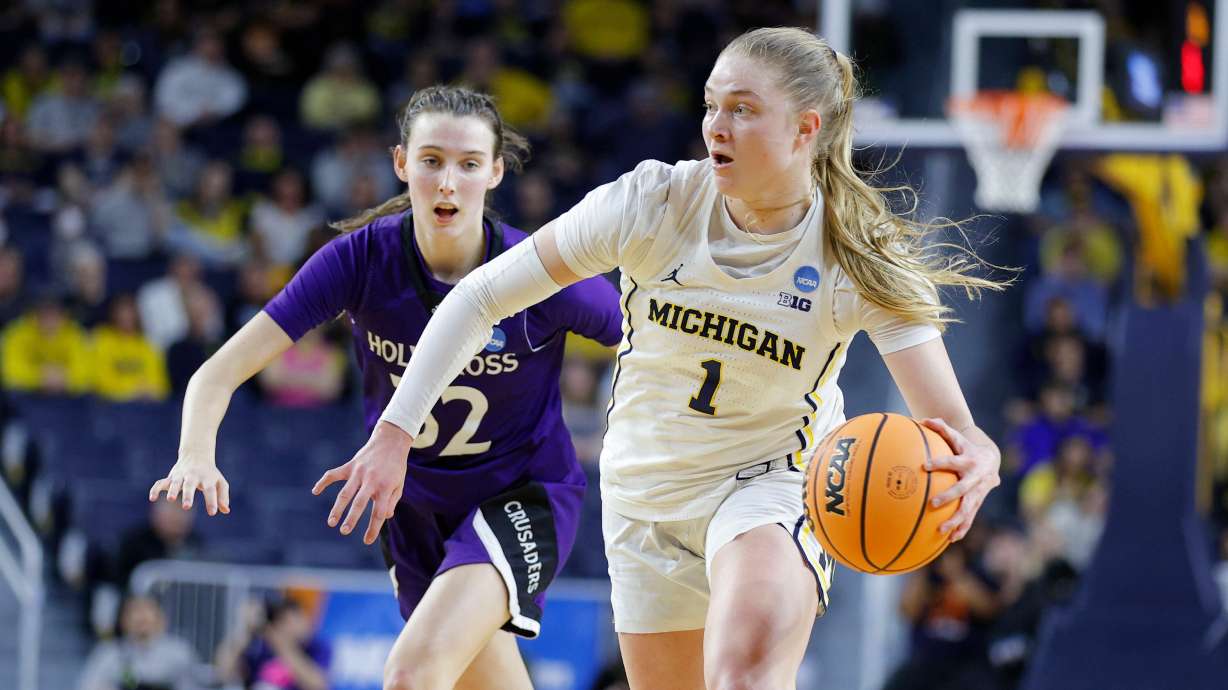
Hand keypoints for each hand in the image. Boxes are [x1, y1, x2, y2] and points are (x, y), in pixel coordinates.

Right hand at [149, 459, 230, 514]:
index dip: (212, 501)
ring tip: (171, 500)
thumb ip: (222, 496)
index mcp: (207, 479)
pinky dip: (155, 489)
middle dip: (188, 495)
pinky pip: (160, 483)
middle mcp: (193, 476)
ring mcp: (181, 476)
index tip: (212, 513)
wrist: (196, 455)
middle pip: (190, 485)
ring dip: (172, 490)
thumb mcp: (220, 483)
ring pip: (175, 482)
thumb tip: (226, 511)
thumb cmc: (210, 474)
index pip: (210, 490)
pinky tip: (152, 498)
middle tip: (187, 507)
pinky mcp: (171, 478)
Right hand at [312, 422, 411, 544]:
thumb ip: (391, 501)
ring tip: (331, 522)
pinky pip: (334, 474)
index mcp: (385, 487)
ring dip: (337, 508)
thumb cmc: (396, 467)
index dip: (373, 528)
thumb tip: (384, 516)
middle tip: (344, 531)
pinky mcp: (350, 465)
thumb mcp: (399, 484)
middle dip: (351, 518)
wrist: (390, 441)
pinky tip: (315, 491)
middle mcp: (371, 480)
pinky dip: (323, 482)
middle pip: (360, 503)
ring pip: (345, 492)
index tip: (366, 541)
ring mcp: (359, 472)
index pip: (379, 512)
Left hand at [921, 417, 1000, 541]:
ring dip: (956, 520)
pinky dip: (962, 528)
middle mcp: (975, 478)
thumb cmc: (965, 447)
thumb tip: (922, 420)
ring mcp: (978, 492)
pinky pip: (971, 518)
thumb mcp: (956, 436)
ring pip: (968, 508)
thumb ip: (940, 428)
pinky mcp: (978, 502)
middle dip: (949, 497)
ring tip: (941, 530)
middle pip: (963, 489)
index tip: (925, 466)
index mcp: (969, 461)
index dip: (940, 463)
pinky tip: (951, 540)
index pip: (953, 461)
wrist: (991, 459)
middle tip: (933, 503)